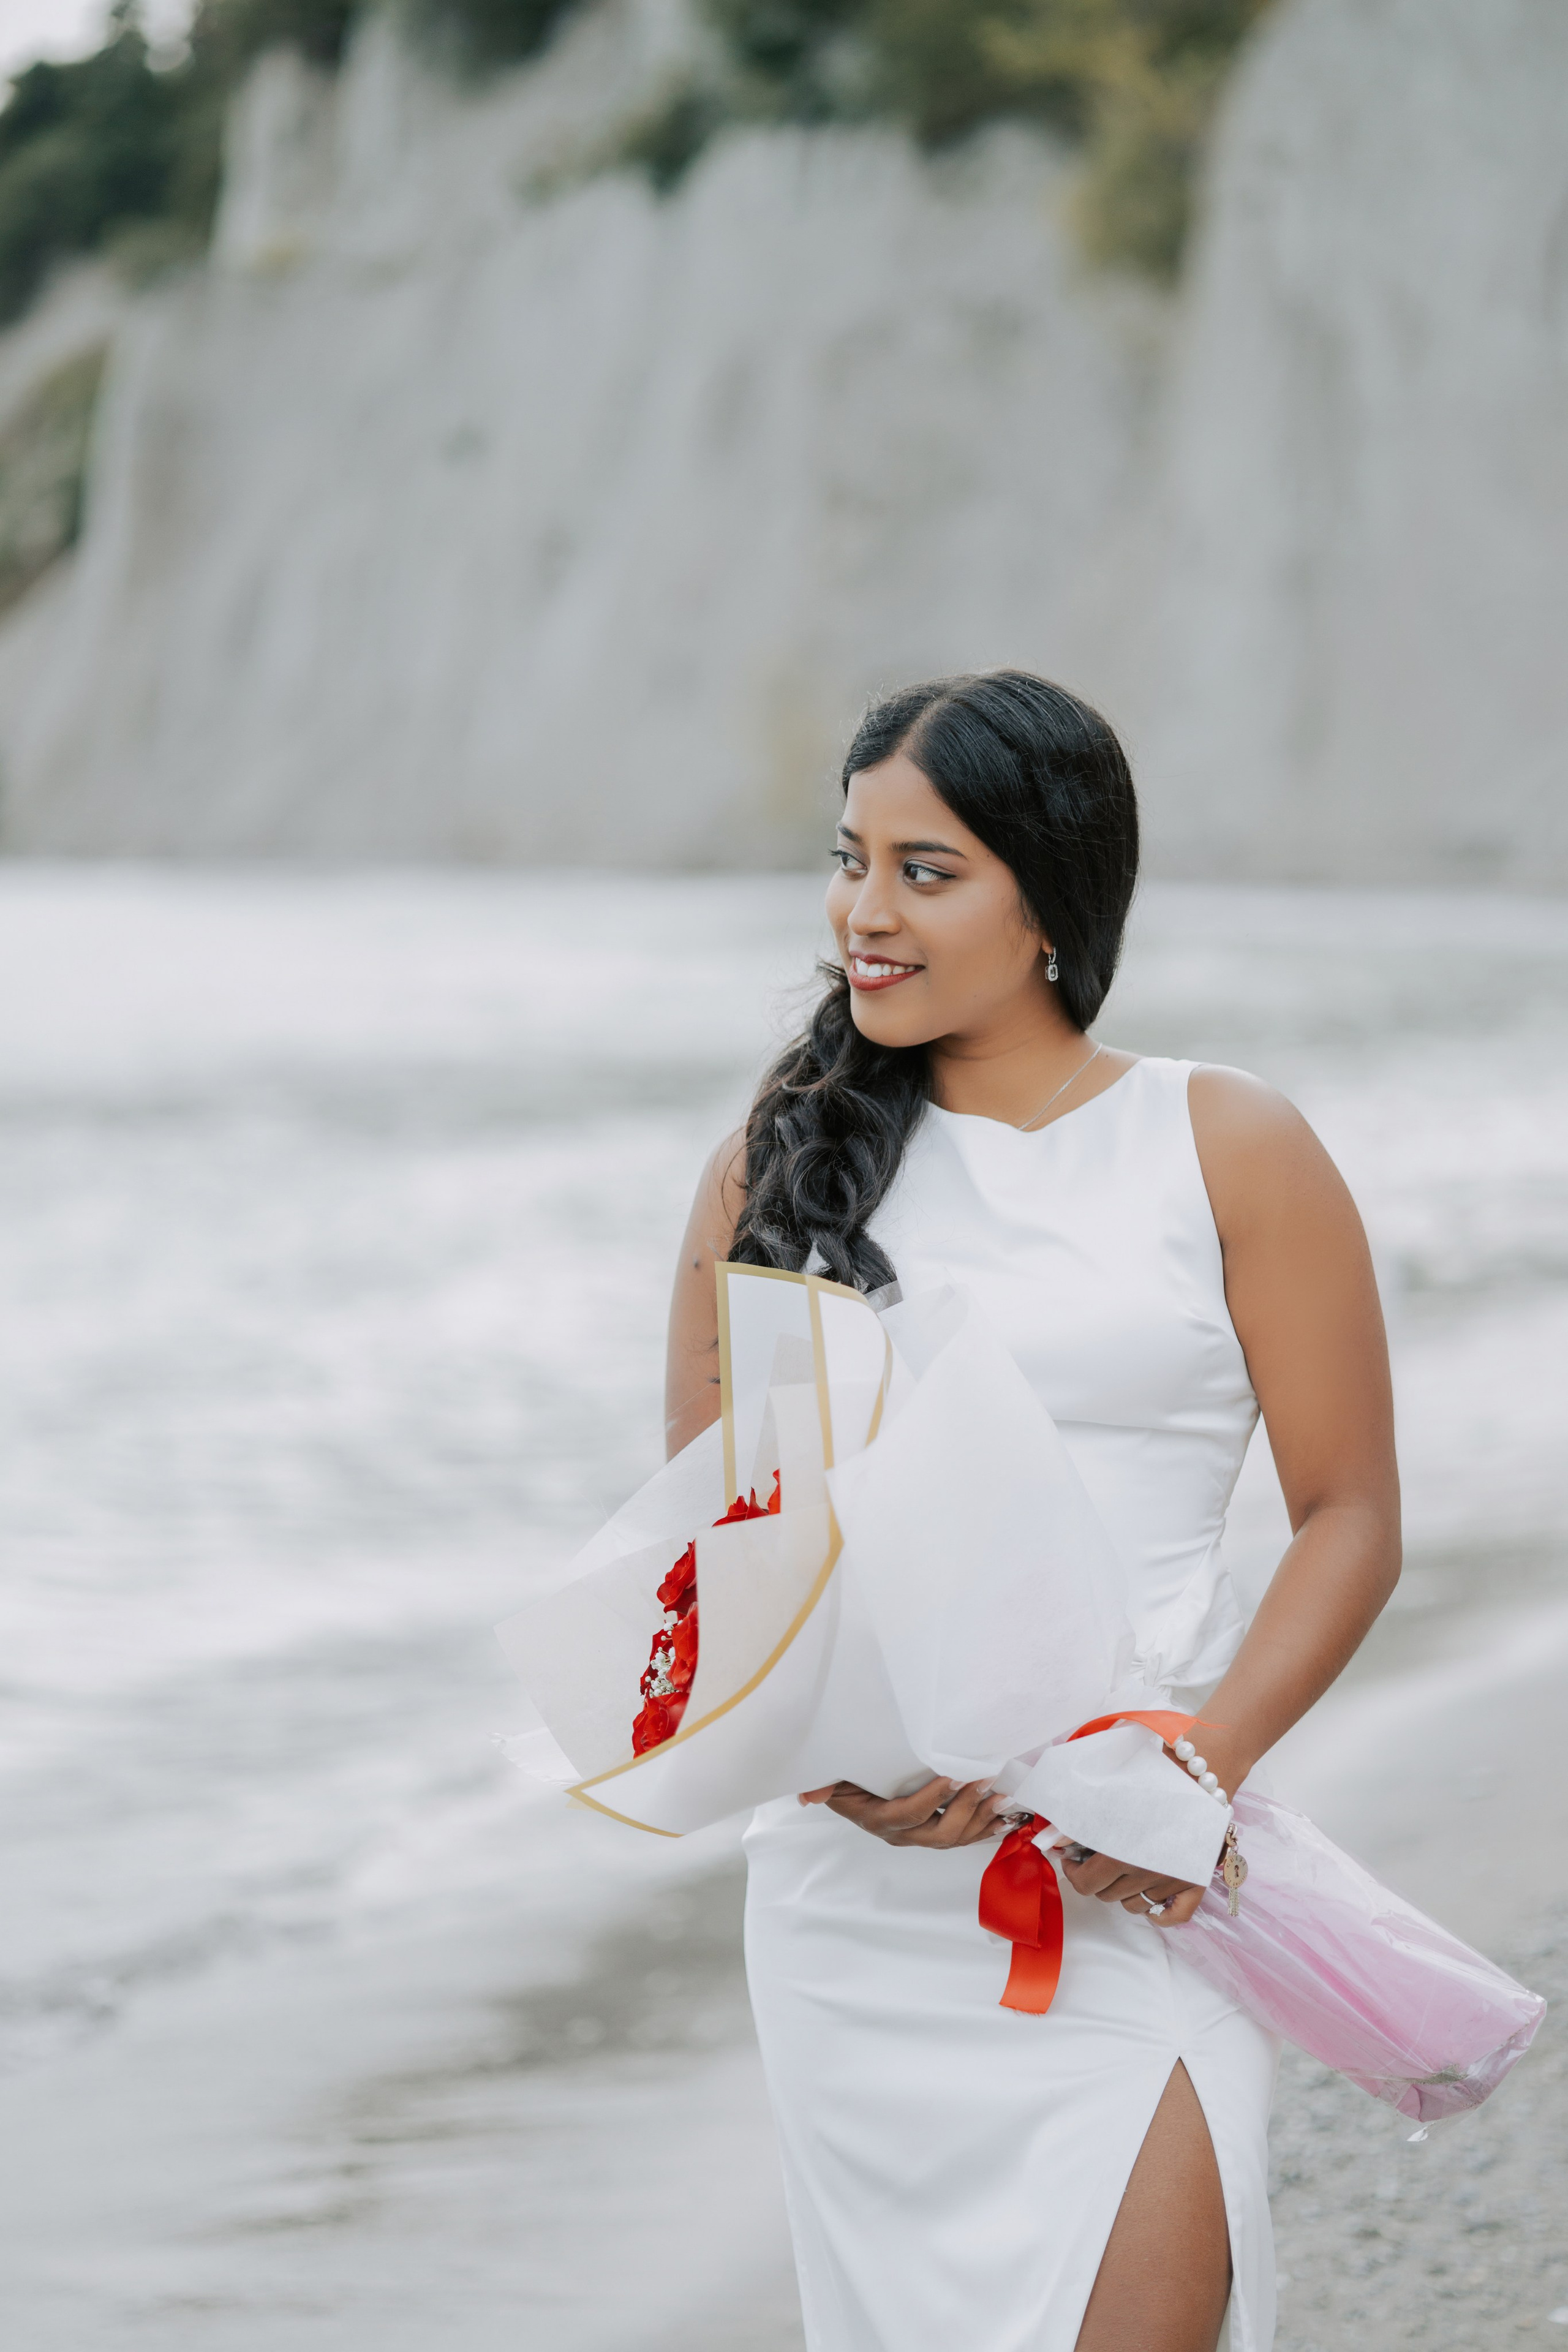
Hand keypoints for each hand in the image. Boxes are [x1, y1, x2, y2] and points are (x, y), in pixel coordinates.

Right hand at [797, 1776, 1008, 1847]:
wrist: (853, 1795)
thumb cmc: (847, 1780)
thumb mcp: (833, 1779)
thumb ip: (823, 1786)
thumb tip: (807, 1796)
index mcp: (878, 1819)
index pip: (909, 1814)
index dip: (933, 1799)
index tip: (955, 1775)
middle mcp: (901, 1835)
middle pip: (940, 1833)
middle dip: (967, 1808)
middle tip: (986, 1781)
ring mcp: (919, 1838)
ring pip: (956, 1839)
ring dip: (982, 1819)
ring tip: (1003, 1798)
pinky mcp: (933, 1834)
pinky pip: (963, 1839)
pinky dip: (985, 1829)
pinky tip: (1004, 1818)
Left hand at [1055, 1729, 1240, 1921]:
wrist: (1197, 1770)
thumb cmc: (1150, 1776)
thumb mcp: (1105, 1793)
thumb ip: (1076, 1821)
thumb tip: (1054, 1843)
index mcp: (1121, 1852)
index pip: (1085, 1884)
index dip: (1073, 1872)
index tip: (1073, 1858)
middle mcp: (1147, 1873)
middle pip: (1107, 1895)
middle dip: (1097, 1877)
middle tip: (1098, 1856)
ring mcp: (1173, 1881)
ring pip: (1134, 1904)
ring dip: (1124, 1890)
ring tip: (1125, 1866)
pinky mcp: (1196, 1883)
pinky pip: (1173, 1915)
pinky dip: (1159, 1911)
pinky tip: (1149, 1893)